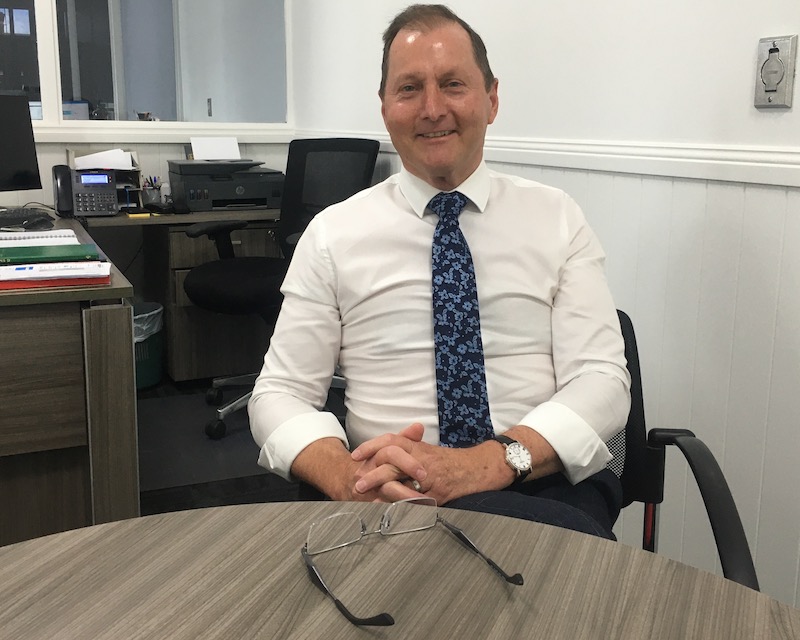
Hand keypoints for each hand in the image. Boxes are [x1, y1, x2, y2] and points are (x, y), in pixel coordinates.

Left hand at [352, 426, 505, 504]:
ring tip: (370, 500)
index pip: (390, 440)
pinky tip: (391, 511)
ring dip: (384, 491)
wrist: (477, 467)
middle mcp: (421, 459)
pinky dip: (404, 506)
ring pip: (403, 482)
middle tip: (357, 484)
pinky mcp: (437, 493)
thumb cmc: (450, 461)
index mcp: (417, 446)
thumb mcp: (427, 450)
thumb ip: (407, 449)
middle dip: (373, 473)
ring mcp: (429, 477)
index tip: (355, 456)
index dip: (371, 446)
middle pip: (392, 462)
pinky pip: (418, 501)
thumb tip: (382, 455)